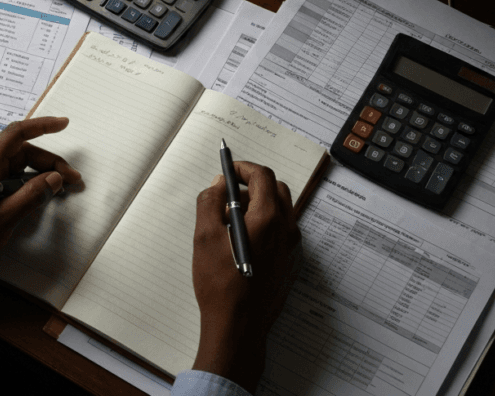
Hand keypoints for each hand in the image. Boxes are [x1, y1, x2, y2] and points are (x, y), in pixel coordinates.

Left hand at [0, 116, 80, 306]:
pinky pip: (8, 178)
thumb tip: (54, 178)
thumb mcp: (3, 219)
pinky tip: (39, 197)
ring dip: (39, 174)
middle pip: (21, 152)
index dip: (42, 126)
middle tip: (71, 180)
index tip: (63, 124)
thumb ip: (31, 196)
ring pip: (17, 166)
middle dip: (49, 162)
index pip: (16, 134)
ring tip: (59, 189)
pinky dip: (26, 184)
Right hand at [190, 161, 301, 390]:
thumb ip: (210, 202)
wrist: (239, 327)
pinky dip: (264, 224)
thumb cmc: (221, 285)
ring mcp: (290, 248)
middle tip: (228, 194)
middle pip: (275, 190)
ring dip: (257, 205)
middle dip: (252, 185)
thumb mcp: (204, 237)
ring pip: (280, 211)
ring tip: (229, 222)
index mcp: (267, 219)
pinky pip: (280, 231)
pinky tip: (241, 242)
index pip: (262, 176)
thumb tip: (218, 184)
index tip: (228, 171)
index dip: (243, 168)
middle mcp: (285, 230)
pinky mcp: (289, 263)